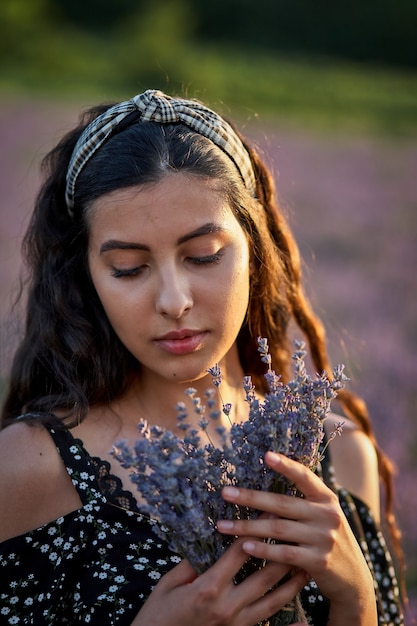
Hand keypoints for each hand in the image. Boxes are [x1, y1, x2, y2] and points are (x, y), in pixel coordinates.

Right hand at [131, 535, 308, 625]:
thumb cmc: (158, 614)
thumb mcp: (169, 583)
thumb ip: (192, 563)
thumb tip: (209, 543)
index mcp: (209, 588)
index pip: (241, 552)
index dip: (256, 529)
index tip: (268, 510)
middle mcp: (228, 607)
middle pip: (264, 575)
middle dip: (283, 552)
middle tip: (297, 532)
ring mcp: (236, 625)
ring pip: (273, 601)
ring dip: (291, 583)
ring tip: (307, 566)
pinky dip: (288, 624)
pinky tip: (304, 621)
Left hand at [217, 452, 376, 625]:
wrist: (354, 579)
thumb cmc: (328, 540)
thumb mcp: (324, 515)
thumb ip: (304, 500)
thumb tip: (271, 478)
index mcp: (327, 498)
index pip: (304, 477)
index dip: (286, 466)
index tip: (266, 455)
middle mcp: (327, 515)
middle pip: (282, 503)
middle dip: (250, 497)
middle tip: (225, 493)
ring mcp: (324, 538)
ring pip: (278, 528)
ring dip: (247, 527)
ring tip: (222, 525)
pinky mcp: (319, 562)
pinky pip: (285, 554)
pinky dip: (264, 550)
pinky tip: (245, 546)